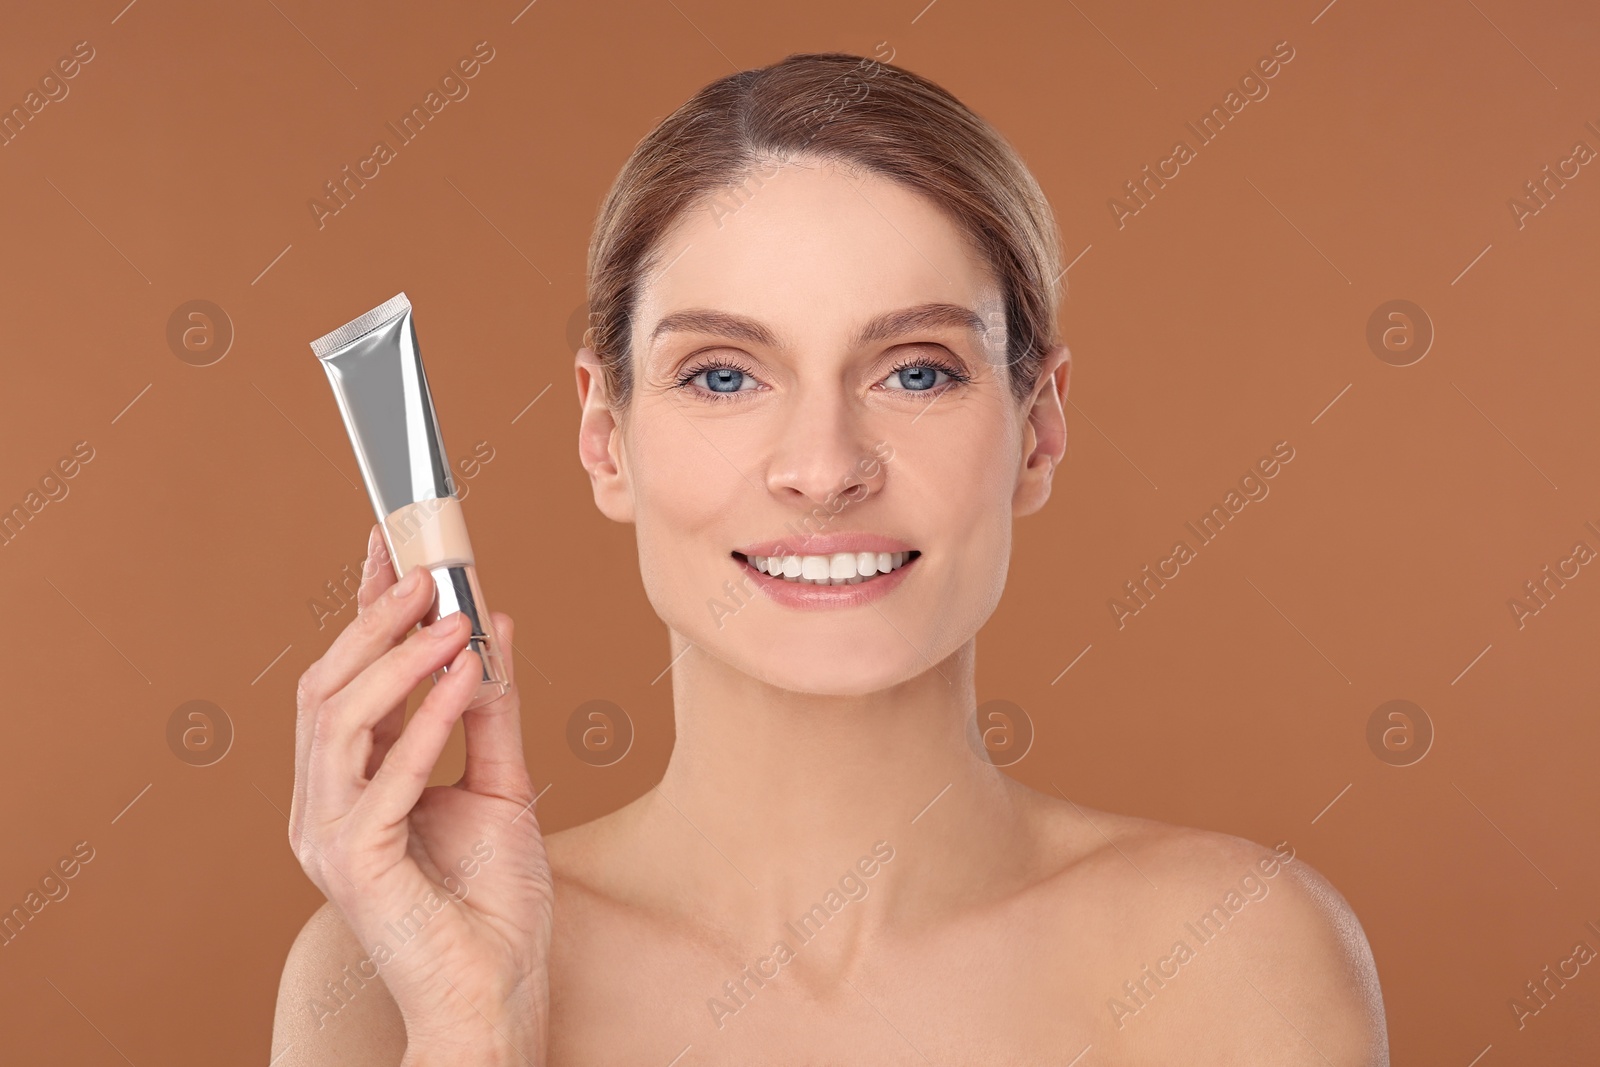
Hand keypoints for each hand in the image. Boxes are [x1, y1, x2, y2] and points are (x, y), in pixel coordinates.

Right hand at [289, 524, 550, 1063]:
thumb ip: (490, 711)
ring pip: (338, 717)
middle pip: (326, 686)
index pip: (344, 678)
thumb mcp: (502, 785)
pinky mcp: (354, 861)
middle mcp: (324, 804)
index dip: (362, 610)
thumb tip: (493, 627)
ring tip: (452, 615)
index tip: (390, 546)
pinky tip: (463, 677)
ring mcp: (329, 834)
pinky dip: (425, 716)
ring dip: (399, 658)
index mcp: (349, 785)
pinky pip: (384, 771)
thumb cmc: (493, 903)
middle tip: (428, 570)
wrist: (498, 992)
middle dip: (375, 620)